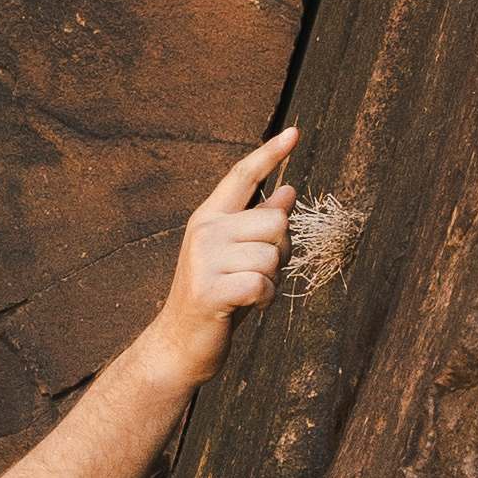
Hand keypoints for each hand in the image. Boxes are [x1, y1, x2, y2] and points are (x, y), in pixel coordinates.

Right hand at [147, 130, 298, 384]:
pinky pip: (262, 284)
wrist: (180, 344)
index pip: (243, 176)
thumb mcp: (239, 253)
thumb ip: (259, 223)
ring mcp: (204, 260)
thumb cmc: (217, 296)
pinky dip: (265, 299)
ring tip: (248, 291)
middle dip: (280, 251)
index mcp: (210, 217)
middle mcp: (204, 231)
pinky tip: (250, 306)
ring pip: (271, 256)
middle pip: (275, 222)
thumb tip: (289, 190)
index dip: (270, 153)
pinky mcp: (209, 290)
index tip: (296, 132)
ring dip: (271, 279)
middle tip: (259, 272)